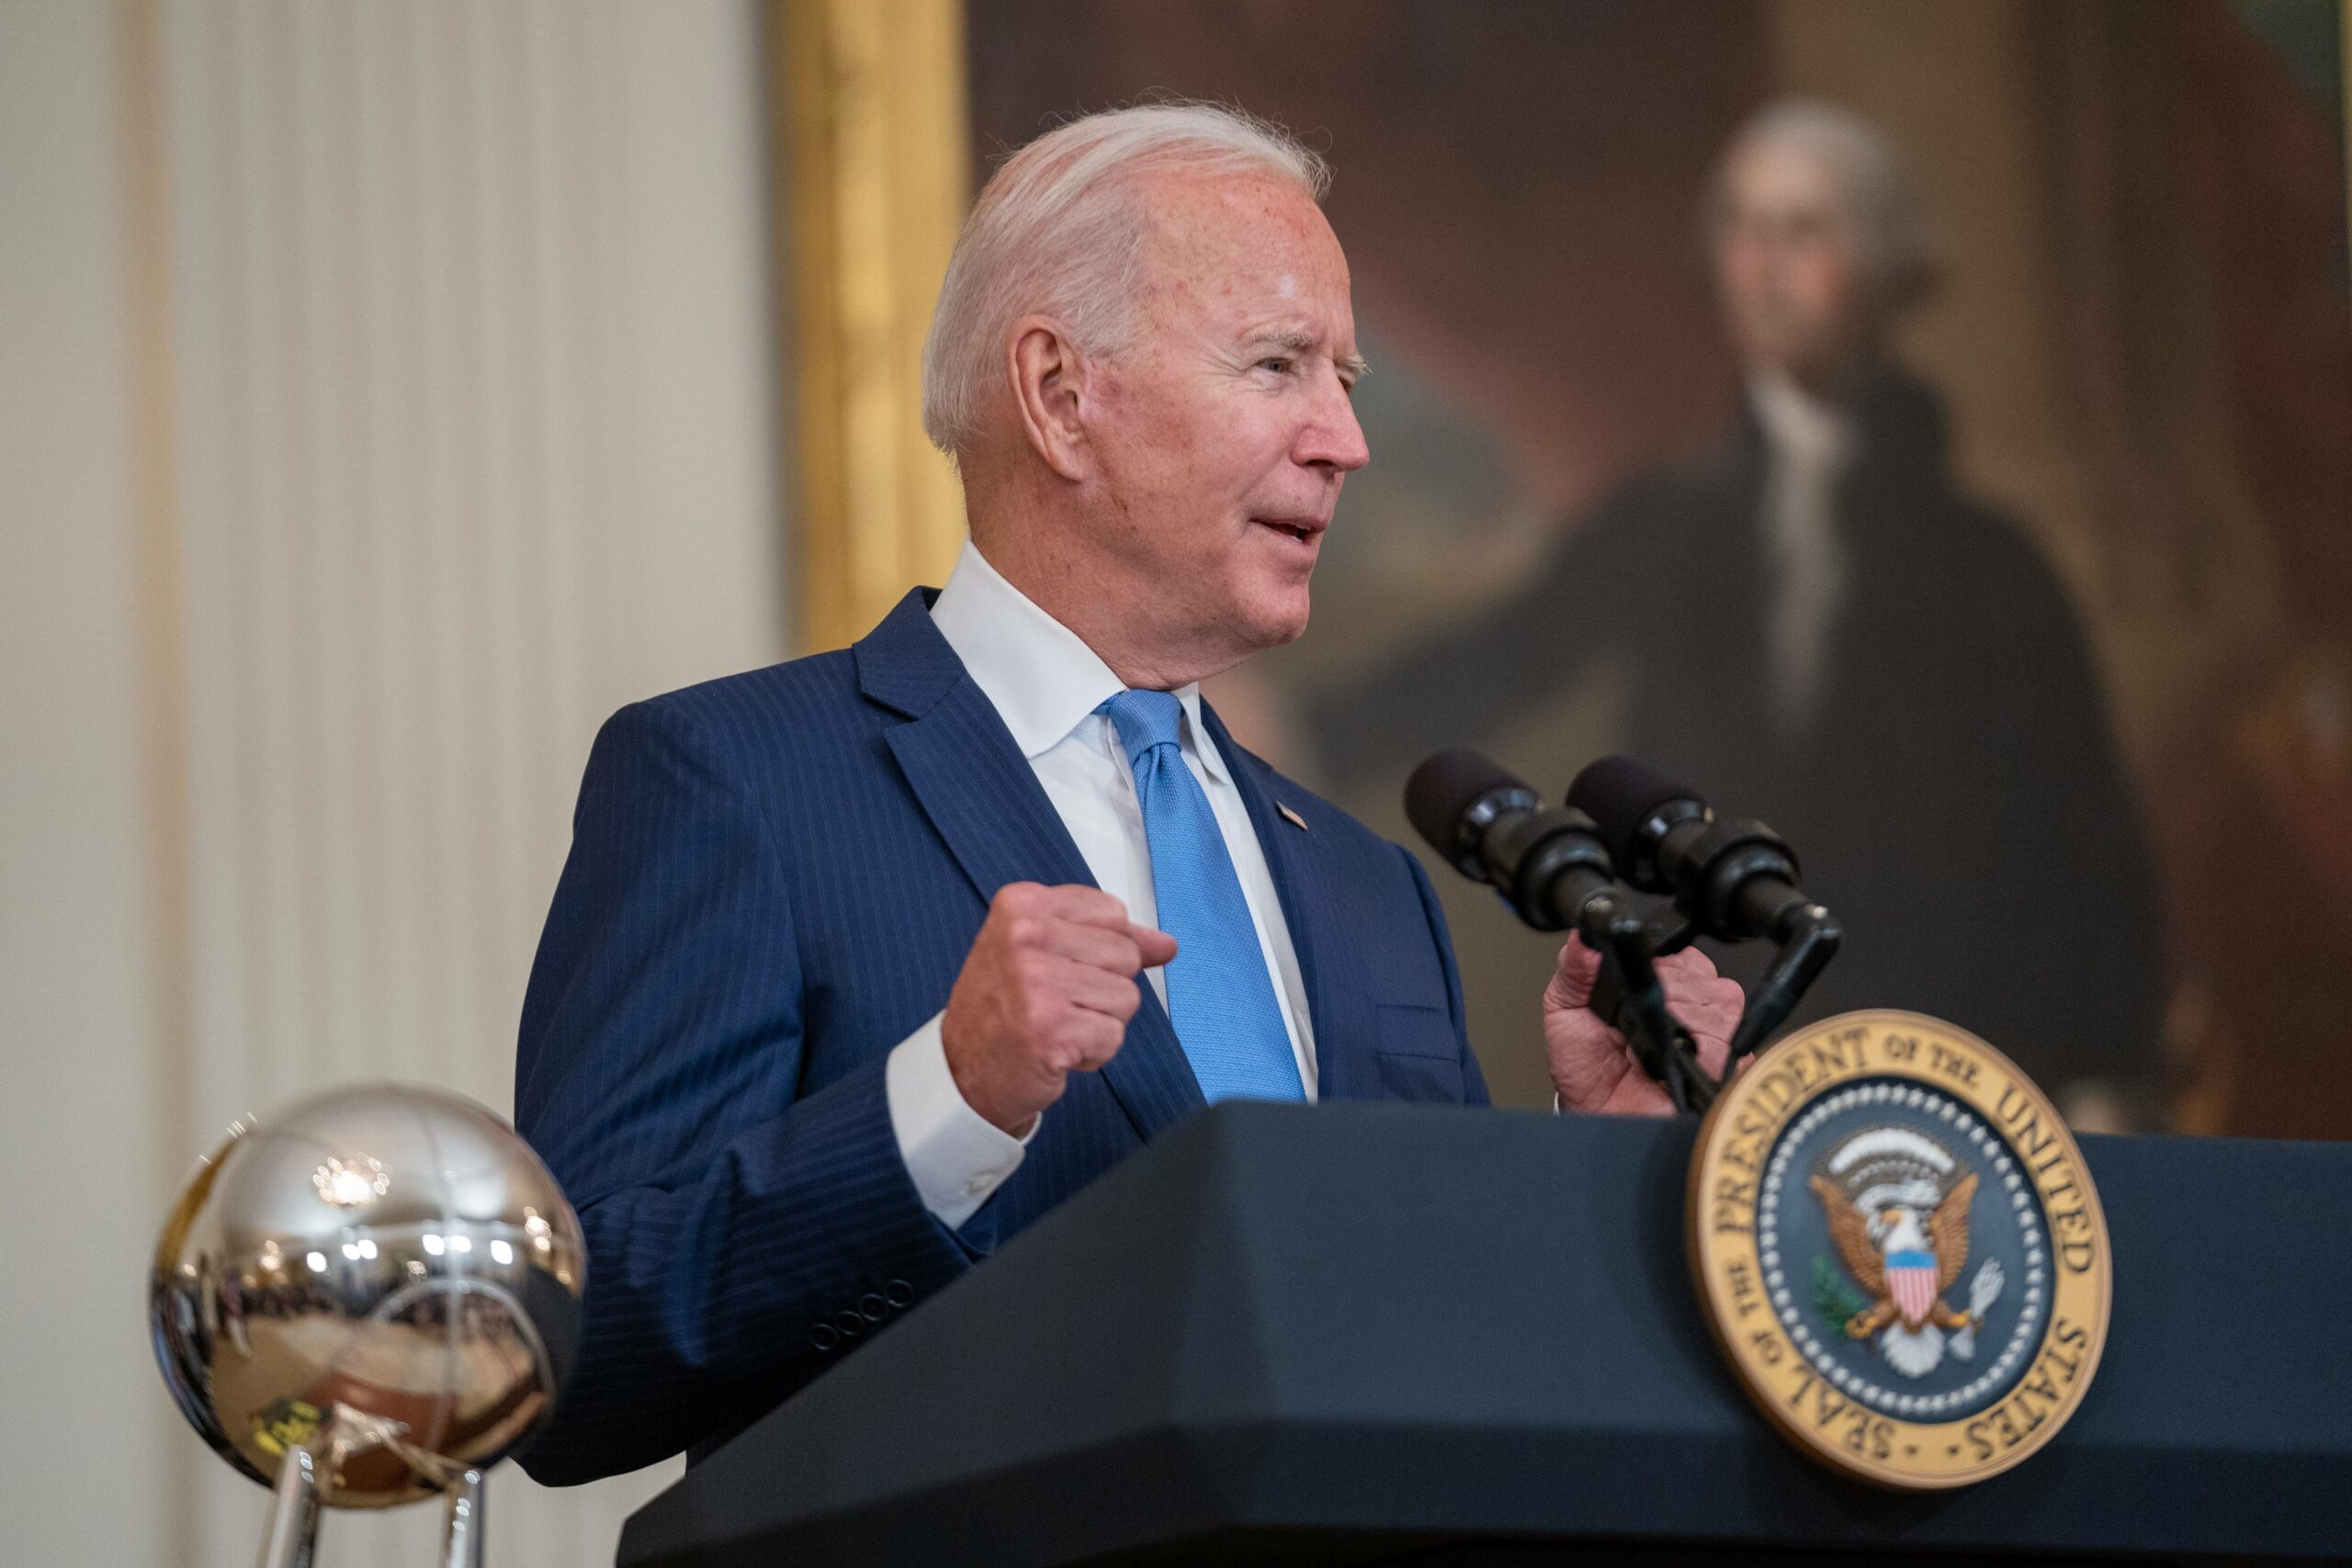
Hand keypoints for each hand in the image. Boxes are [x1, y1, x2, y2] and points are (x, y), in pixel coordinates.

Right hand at [941, 883, 1177, 1134]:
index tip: (1060, 967)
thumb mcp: (1044, 952)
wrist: (964, 1072)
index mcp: (1022, 904)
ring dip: (1100, 1021)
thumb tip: (1166, 944)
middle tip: (1056, 1002)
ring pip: (1127, 997)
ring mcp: (1036, 982)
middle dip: (1104, 987)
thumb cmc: (1006, 1007)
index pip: (1112, 912)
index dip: (1101, 949)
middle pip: (1125, 954)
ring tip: (1057, 1026)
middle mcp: (1025, 936)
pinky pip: (1114, 1036)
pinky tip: (1057, 1050)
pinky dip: (1094, 1052)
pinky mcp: (1051, 1028)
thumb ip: (1107, 940)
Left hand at [1543, 935, 1743, 1115]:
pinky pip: (1728, 1039)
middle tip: (1635, 1029)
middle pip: (1701, 975)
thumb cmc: (1586, 1070)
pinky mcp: (1729, 1059)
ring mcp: (1714, 1030)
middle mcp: (1691, 1001)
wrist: (1601, 1118)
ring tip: (1651, 1049)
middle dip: (1666, 1000)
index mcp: (1658, 982)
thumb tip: (1582, 938)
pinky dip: (1700, 1052)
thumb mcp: (1565, 1011)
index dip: (1662, 965)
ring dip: (1681, 1027)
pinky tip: (1672, 1062)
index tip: (1640, 987)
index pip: (1680, 952)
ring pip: (1719, 1003)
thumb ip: (1573, 970)